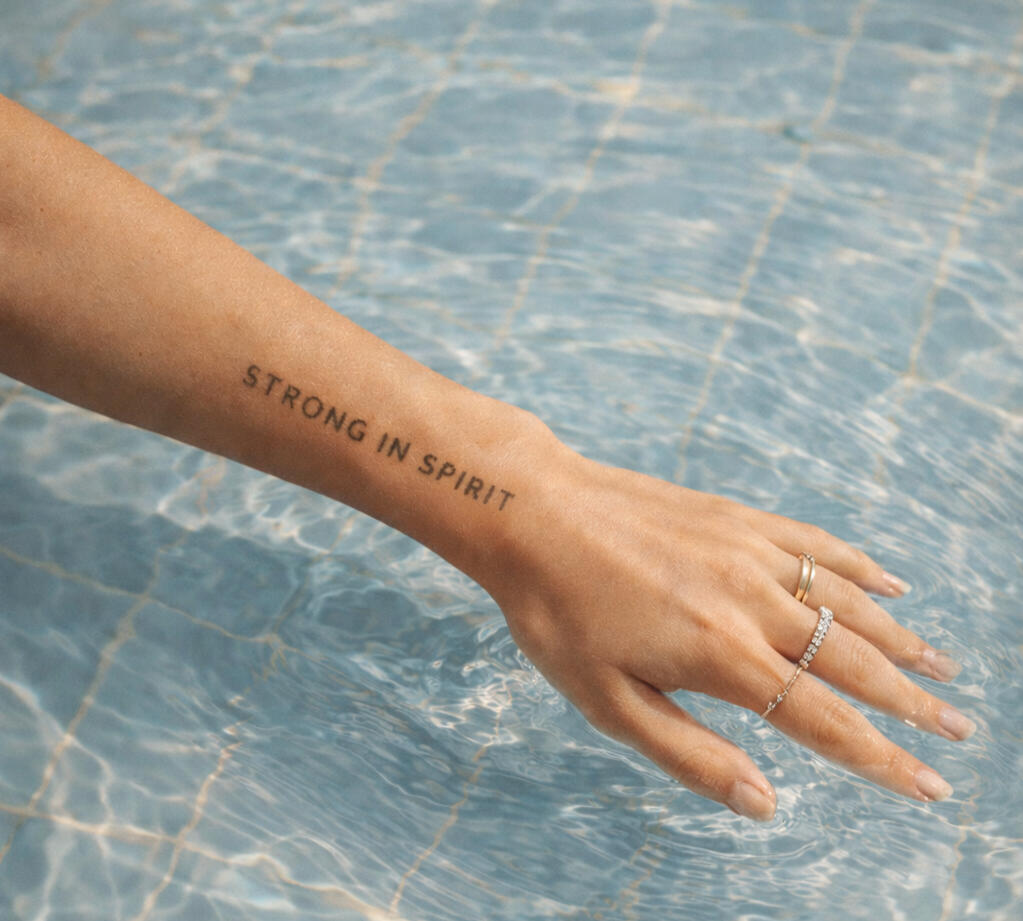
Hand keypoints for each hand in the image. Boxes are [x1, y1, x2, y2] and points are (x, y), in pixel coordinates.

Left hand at [483, 446, 972, 820]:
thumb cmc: (557, 612)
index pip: (823, 721)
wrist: (532, 511)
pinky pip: (813, 543)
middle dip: (911, 702)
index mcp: (722, 655)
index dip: (881, 759)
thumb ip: (689, 754)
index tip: (929, 786)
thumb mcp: (606, 701)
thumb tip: (764, 803)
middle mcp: (750, 601)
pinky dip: (858, 567)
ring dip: (899, 639)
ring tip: (941, 665)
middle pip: (853, 661)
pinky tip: (887, 584)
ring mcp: (747, 551)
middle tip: (958, 728)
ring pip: (846, 602)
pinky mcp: (734, 518)